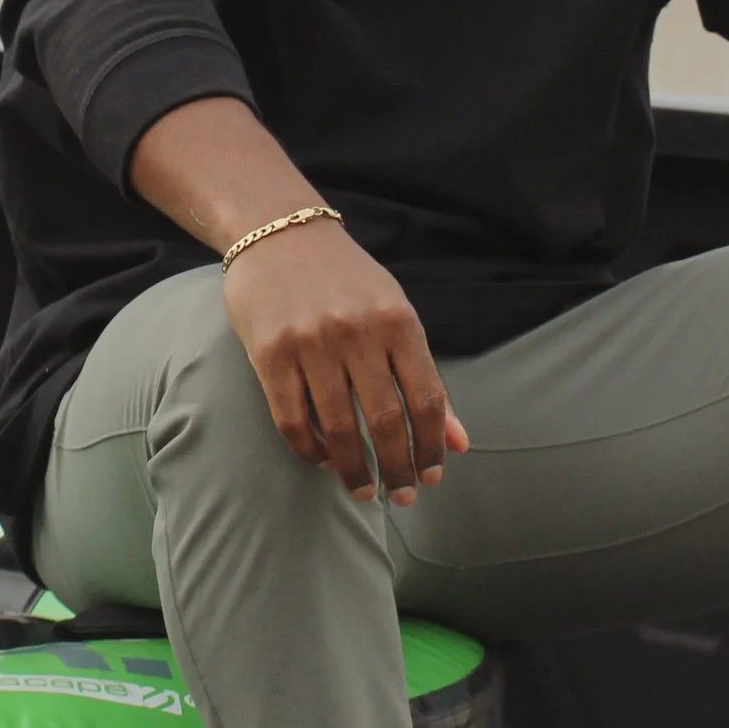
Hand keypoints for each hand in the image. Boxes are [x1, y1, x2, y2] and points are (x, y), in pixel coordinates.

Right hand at [221, 219, 469, 502]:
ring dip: (353, 470)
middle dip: (397, 468)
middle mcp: (358, 331)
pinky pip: (292, 419)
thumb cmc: (347, 280)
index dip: (431, 446)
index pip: (426, 399)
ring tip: (362, 489)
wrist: (278, 231)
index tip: (431, 476)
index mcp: (398, 321)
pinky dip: (310, 450)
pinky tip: (324, 460)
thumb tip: (459, 443)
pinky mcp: (270, 353)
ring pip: (337, 428)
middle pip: (385, 420)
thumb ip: (426, 377)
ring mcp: (311, 343)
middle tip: (400, 496)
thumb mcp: (395, 315)